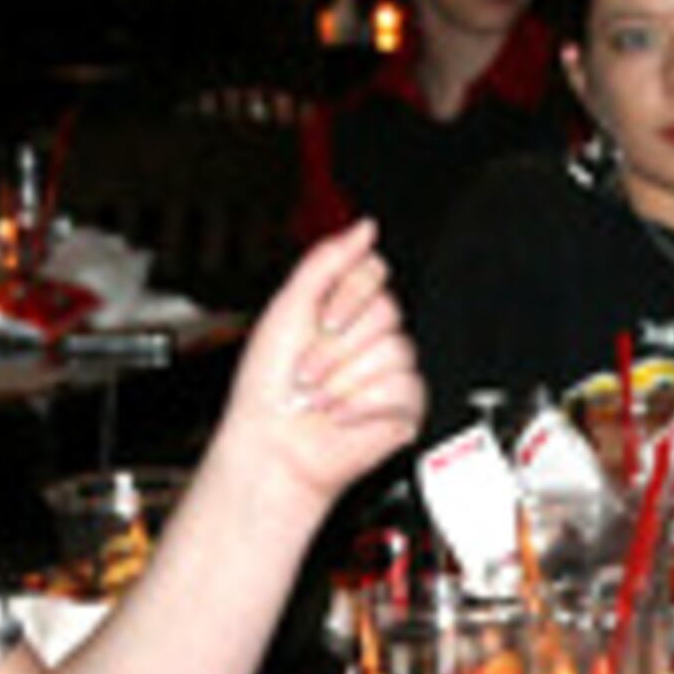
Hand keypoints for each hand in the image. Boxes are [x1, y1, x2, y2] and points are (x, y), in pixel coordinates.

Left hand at [210, 219, 423, 507]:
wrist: (272, 445)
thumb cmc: (268, 387)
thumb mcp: (288, 306)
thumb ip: (327, 260)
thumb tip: (364, 227)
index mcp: (344, 307)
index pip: (374, 272)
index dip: (347, 295)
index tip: (320, 319)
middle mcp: (369, 335)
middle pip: (388, 311)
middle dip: (338, 345)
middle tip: (310, 368)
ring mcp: (389, 370)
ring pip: (395, 351)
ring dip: (345, 379)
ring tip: (321, 396)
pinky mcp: (404, 406)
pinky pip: (405, 388)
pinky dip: (364, 405)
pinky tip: (342, 415)